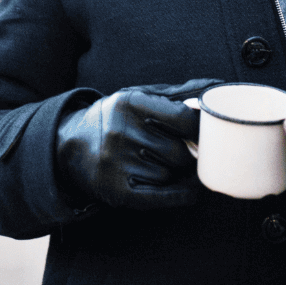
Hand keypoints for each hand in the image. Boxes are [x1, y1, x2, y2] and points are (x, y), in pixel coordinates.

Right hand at [55, 80, 217, 210]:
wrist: (70, 144)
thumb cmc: (115, 118)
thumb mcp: (137, 97)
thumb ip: (175, 95)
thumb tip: (215, 87)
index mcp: (130, 103)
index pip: (183, 119)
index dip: (201, 129)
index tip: (207, 132)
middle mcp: (122, 133)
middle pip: (180, 152)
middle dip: (191, 154)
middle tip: (191, 152)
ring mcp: (118, 163)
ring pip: (171, 174)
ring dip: (178, 172)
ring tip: (169, 164)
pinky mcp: (118, 190)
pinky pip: (162, 197)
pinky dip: (182, 195)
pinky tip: (191, 190)